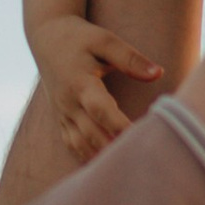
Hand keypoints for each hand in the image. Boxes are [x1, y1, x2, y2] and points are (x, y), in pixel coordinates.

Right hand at [29, 15, 167, 165]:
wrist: (46, 36)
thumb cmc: (80, 37)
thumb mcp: (105, 40)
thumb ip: (131, 58)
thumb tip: (159, 73)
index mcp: (79, 82)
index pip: (100, 109)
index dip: (119, 125)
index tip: (140, 134)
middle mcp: (68, 102)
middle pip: (91, 133)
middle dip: (113, 148)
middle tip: (141, 158)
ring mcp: (62, 112)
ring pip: (80, 143)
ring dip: (101, 157)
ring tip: (127, 168)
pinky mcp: (61, 118)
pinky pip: (72, 143)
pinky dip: (87, 157)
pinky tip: (106, 167)